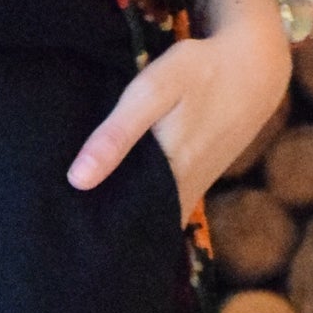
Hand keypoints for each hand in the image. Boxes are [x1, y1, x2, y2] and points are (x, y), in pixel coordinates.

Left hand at [67, 0, 290, 223]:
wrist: (255, 69)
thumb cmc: (199, 71)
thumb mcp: (155, 89)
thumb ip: (118, 132)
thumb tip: (78, 180)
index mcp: (169, 173)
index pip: (124, 223)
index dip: (92, 236)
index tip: (58, 243)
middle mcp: (182, 191)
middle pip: (135, 224)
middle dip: (102, 232)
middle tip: (59, 236)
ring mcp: (192, 189)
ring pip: (150, 217)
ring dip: (121, 219)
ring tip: (76, 224)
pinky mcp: (196, 180)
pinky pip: (163, 204)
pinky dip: (139, 205)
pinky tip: (112, 199)